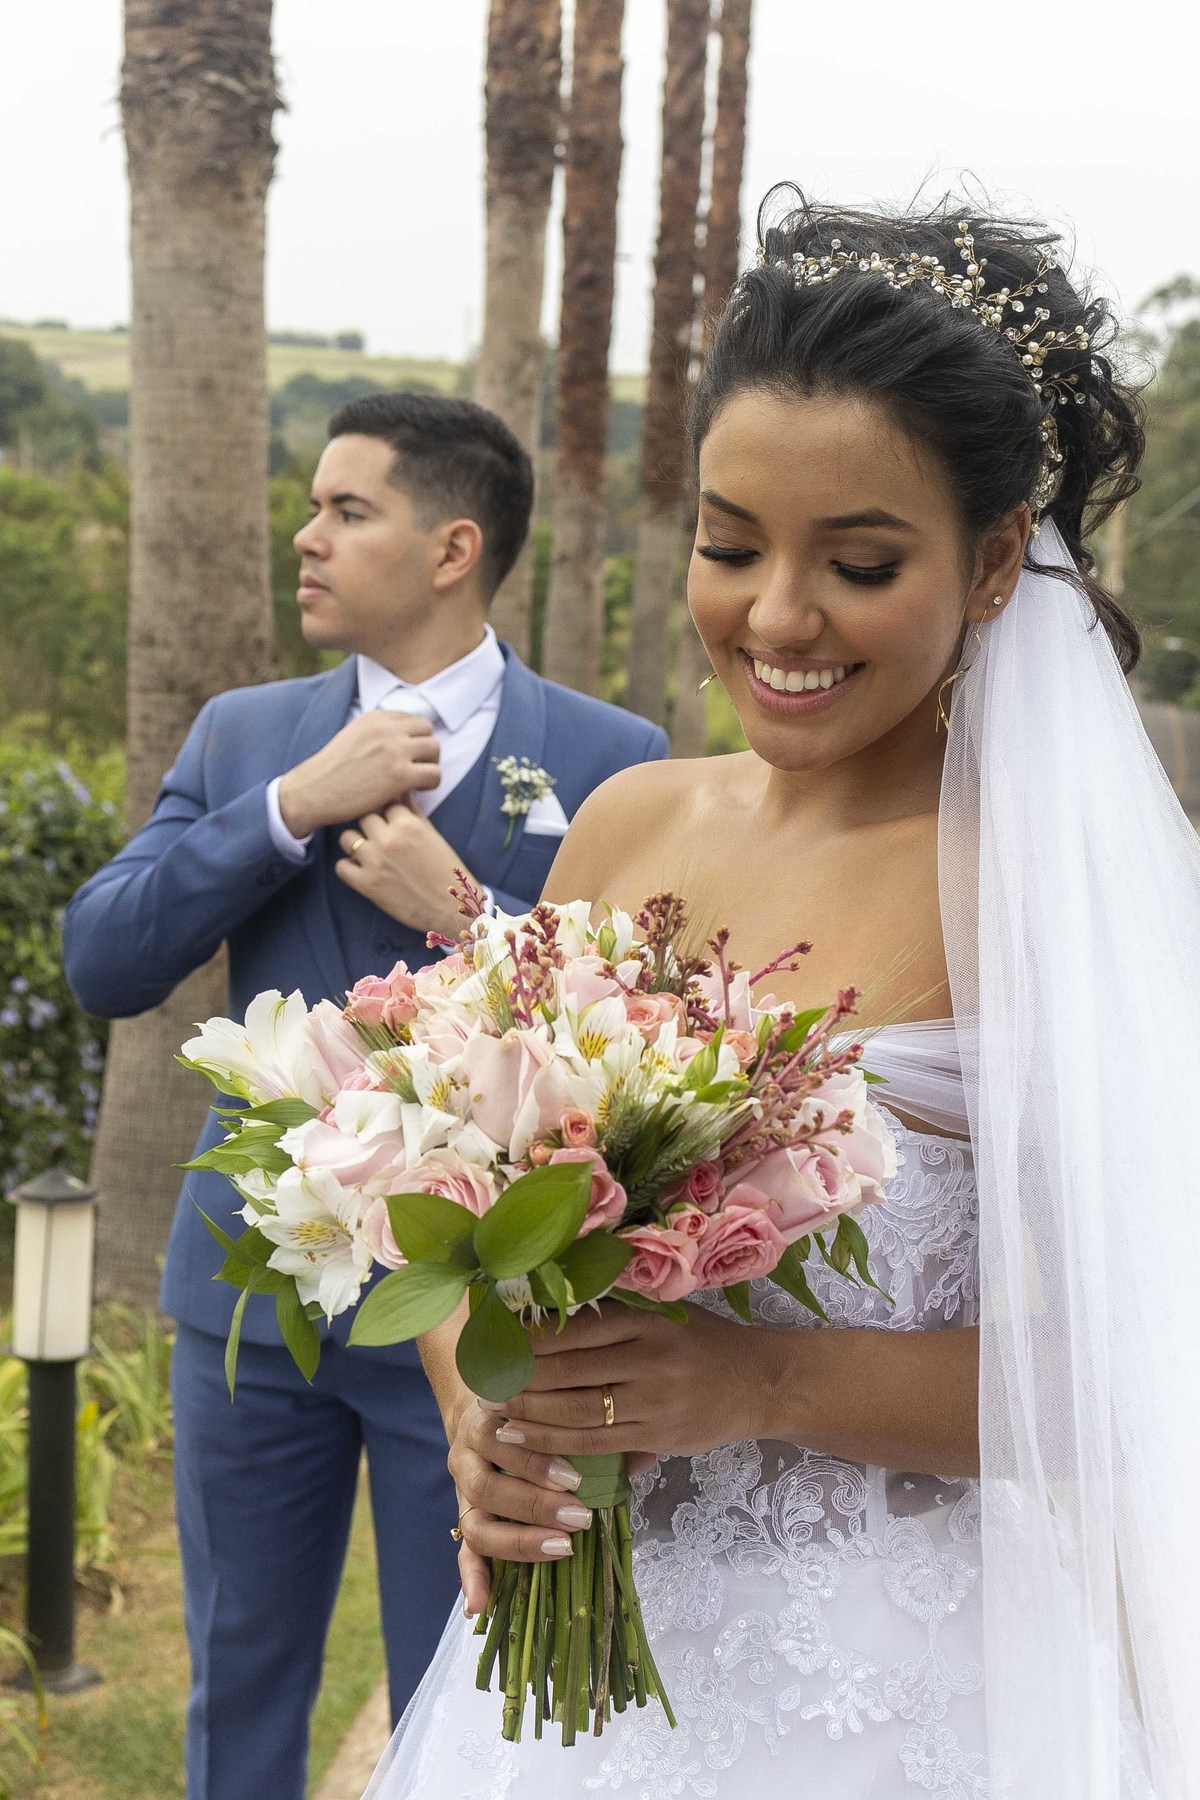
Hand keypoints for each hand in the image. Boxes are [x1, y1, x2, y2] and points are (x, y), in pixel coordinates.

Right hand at [276, 711, 439, 838]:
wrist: (313, 791)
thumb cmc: (332, 770)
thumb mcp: (353, 736)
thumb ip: (378, 733)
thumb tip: (404, 738)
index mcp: (375, 718)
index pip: (412, 719)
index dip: (413, 739)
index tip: (406, 756)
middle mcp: (386, 729)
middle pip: (427, 730)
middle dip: (425, 748)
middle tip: (415, 767)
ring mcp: (394, 750)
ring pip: (434, 749)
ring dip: (430, 764)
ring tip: (416, 780)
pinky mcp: (400, 775)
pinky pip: (434, 774)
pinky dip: (430, 784)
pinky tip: (414, 792)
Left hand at [336, 800, 475, 939]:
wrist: (451, 906)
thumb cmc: (446, 870)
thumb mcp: (433, 835)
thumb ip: (414, 812)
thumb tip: (403, 791)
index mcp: (408, 824)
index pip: (384, 802)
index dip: (385, 811)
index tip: (387, 819)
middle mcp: (389, 838)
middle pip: (363, 816)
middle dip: (368, 825)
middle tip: (375, 836)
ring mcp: (375, 861)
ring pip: (346, 838)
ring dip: (354, 844)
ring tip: (366, 853)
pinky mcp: (367, 884)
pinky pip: (341, 866)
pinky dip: (348, 868)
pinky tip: (361, 871)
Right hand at [447, 1397, 602, 1614]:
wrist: (493, 1406)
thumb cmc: (537, 1412)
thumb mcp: (557, 1409)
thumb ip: (596, 1428)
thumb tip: (643, 1457)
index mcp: (489, 1421)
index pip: (501, 1438)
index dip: (536, 1461)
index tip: (576, 1479)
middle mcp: (468, 1455)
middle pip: (486, 1486)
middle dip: (533, 1505)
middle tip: (579, 1516)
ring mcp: (463, 1491)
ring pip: (475, 1522)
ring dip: (518, 1540)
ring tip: (561, 1547)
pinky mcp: (465, 1520)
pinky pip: (464, 1553)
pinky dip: (472, 1580)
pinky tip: (482, 1606)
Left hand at [480, 1303, 774, 1463]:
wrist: (761, 1383)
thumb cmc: (704, 1345)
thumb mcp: (665, 1319)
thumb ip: (615, 1325)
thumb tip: (546, 1327)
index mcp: (647, 1320)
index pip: (577, 1327)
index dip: (532, 1337)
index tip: (496, 1340)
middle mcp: (650, 1357)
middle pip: (570, 1368)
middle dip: (521, 1376)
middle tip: (483, 1379)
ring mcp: (655, 1399)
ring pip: (578, 1409)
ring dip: (530, 1413)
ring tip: (495, 1411)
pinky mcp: (659, 1435)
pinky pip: (595, 1443)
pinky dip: (555, 1443)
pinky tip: (526, 1438)